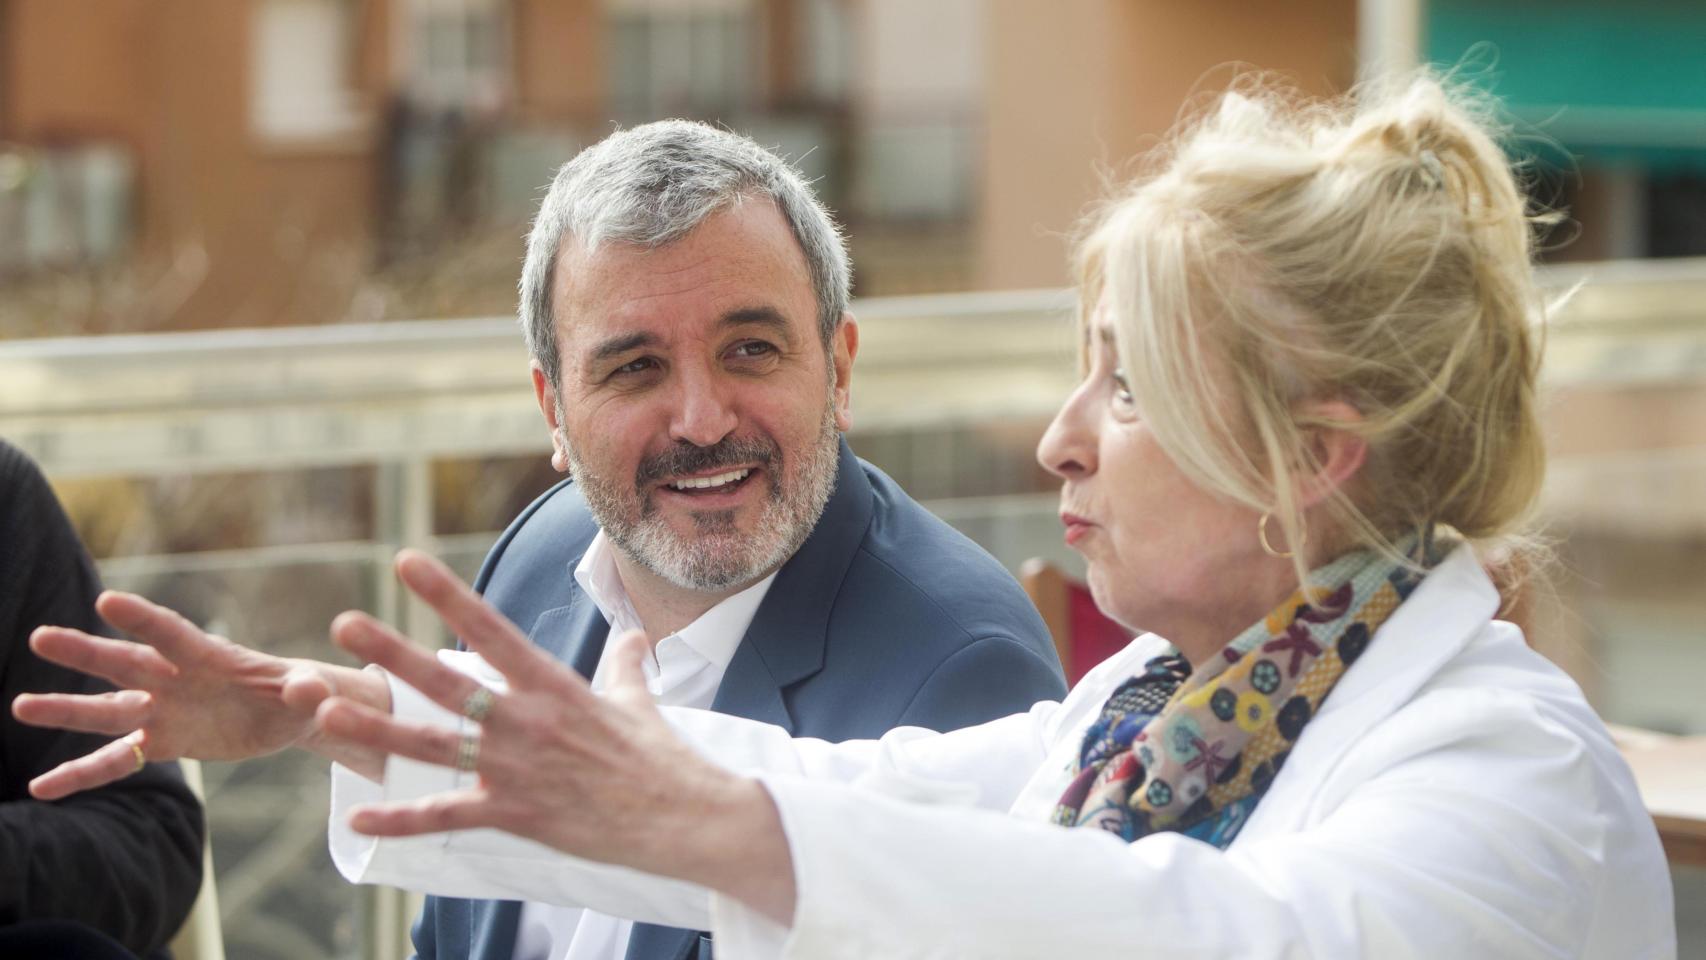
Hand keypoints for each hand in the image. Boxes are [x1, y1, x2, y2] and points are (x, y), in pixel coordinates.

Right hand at [12, 591, 381, 798]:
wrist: (286, 715)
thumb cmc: (300, 693)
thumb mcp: (309, 693)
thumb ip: (306, 690)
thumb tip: (309, 690)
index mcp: (211, 656)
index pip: (174, 634)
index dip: (144, 619)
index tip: (108, 601)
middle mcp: (176, 678)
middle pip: (125, 664)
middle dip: (86, 651)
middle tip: (40, 637)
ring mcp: (162, 711)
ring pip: (108, 711)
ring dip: (67, 711)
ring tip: (21, 706)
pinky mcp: (160, 743)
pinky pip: (115, 760)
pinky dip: (80, 773)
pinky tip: (41, 789)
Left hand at [318, 550, 794, 918]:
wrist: (686, 817)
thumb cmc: (666, 759)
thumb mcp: (642, 703)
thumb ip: (628, 666)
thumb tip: (635, 636)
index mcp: (556, 687)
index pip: (491, 630)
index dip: (447, 595)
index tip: (407, 563)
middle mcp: (528, 722)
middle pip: (448, 682)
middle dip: (392, 652)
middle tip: (344, 623)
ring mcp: (518, 770)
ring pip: (434, 747)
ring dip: (378, 728)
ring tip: (327, 709)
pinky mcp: (517, 814)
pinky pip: (448, 817)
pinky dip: (402, 821)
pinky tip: (358, 819)